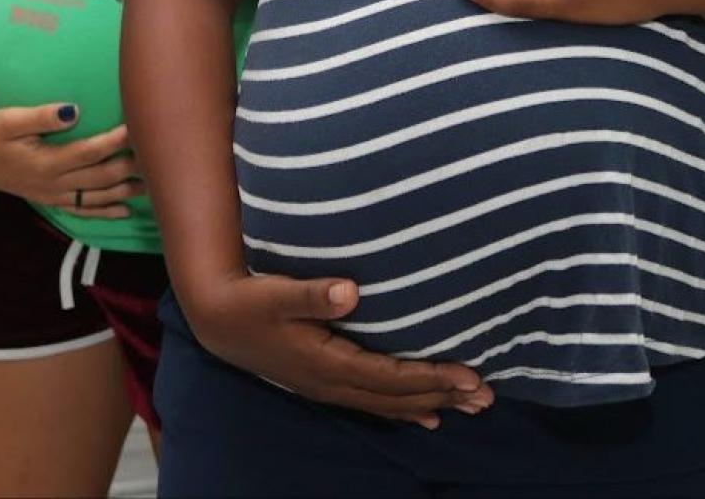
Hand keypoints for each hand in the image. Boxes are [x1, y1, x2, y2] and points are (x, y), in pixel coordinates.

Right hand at [0, 103, 141, 218]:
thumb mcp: (7, 120)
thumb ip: (39, 116)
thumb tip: (72, 110)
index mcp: (46, 162)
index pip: (89, 152)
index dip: (115, 141)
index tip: (136, 126)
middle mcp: (53, 183)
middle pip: (100, 177)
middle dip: (130, 167)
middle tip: (157, 154)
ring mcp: (53, 195)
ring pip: (96, 197)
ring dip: (125, 192)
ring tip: (153, 184)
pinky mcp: (51, 200)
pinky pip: (82, 210)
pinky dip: (105, 212)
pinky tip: (126, 211)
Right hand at [185, 274, 492, 428]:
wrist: (217, 321)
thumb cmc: (248, 301)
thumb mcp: (276, 292)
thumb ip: (313, 292)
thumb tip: (351, 290)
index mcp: (326, 362)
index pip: (390, 376)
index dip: (431, 377)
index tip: (469, 375)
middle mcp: (332, 383)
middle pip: (397, 396)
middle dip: (443, 394)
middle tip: (487, 396)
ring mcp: (329, 387)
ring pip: (389, 403)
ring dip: (431, 403)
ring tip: (471, 407)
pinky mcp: (325, 382)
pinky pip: (375, 402)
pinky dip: (405, 408)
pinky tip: (428, 415)